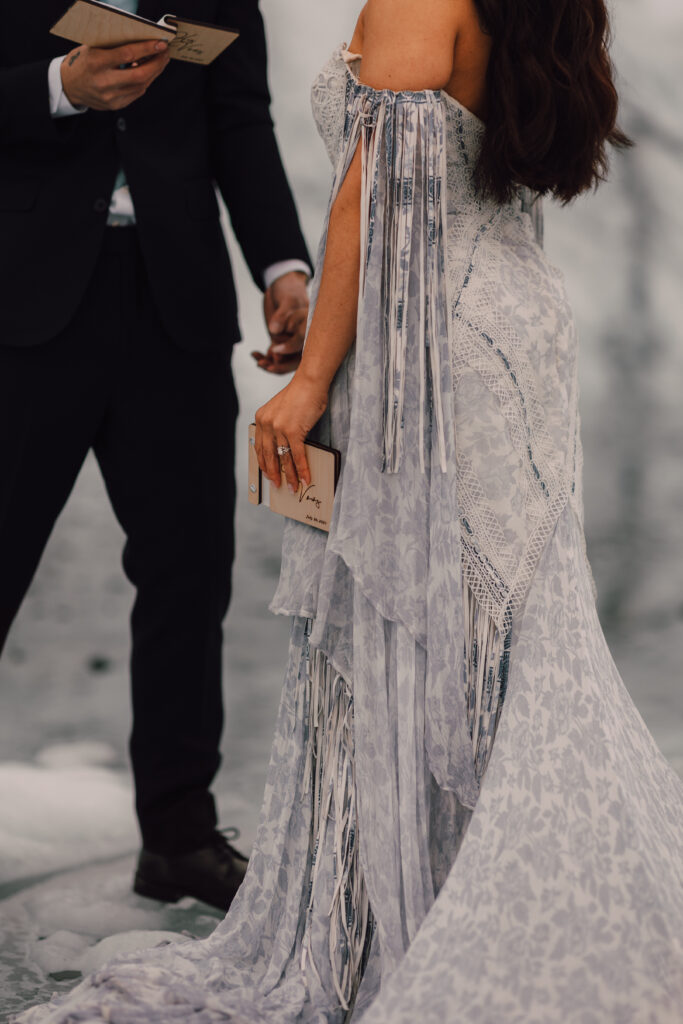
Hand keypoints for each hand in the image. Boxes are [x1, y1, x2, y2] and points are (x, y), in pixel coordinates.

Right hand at [61, 40, 170, 110]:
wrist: (69, 85)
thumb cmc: (83, 62)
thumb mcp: (93, 48)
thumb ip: (115, 46)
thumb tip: (143, 42)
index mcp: (96, 62)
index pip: (127, 54)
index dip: (146, 49)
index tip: (160, 44)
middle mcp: (104, 82)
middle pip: (139, 75)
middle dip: (156, 64)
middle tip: (165, 54)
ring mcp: (110, 97)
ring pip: (141, 86)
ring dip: (153, 73)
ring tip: (159, 61)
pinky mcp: (115, 105)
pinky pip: (136, 93)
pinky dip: (145, 82)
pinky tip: (148, 73)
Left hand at [251, 271, 308, 374]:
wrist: (284, 287)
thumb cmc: (289, 291)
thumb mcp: (287, 300)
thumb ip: (282, 315)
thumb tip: (273, 330)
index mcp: (310, 330)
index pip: (302, 346)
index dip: (289, 350)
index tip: (274, 350)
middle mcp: (302, 339)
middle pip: (294, 360)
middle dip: (279, 366)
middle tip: (265, 365)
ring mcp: (291, 342)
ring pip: (283, 361)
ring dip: (270, 364)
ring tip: (258, 361)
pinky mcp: (281, 343)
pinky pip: (274, 356)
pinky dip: (264, 357)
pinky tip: (254, 354)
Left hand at [254, 372, 328, 489]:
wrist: (310, 382)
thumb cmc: (300, 395)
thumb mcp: (281, 410)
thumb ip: (277, 426)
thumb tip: (284, 447)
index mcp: (261, 419)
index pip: (259, 447)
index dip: (263, 463)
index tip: (267, 474)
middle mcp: (267, 424)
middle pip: (268, 455)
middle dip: (273, 473)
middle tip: (277, 485)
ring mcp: (279, 428)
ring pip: (283, 458)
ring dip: (288, 475)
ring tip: (292, 486)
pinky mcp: (293, 431)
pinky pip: (297, 455)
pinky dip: (301, 469)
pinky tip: (304, 478)